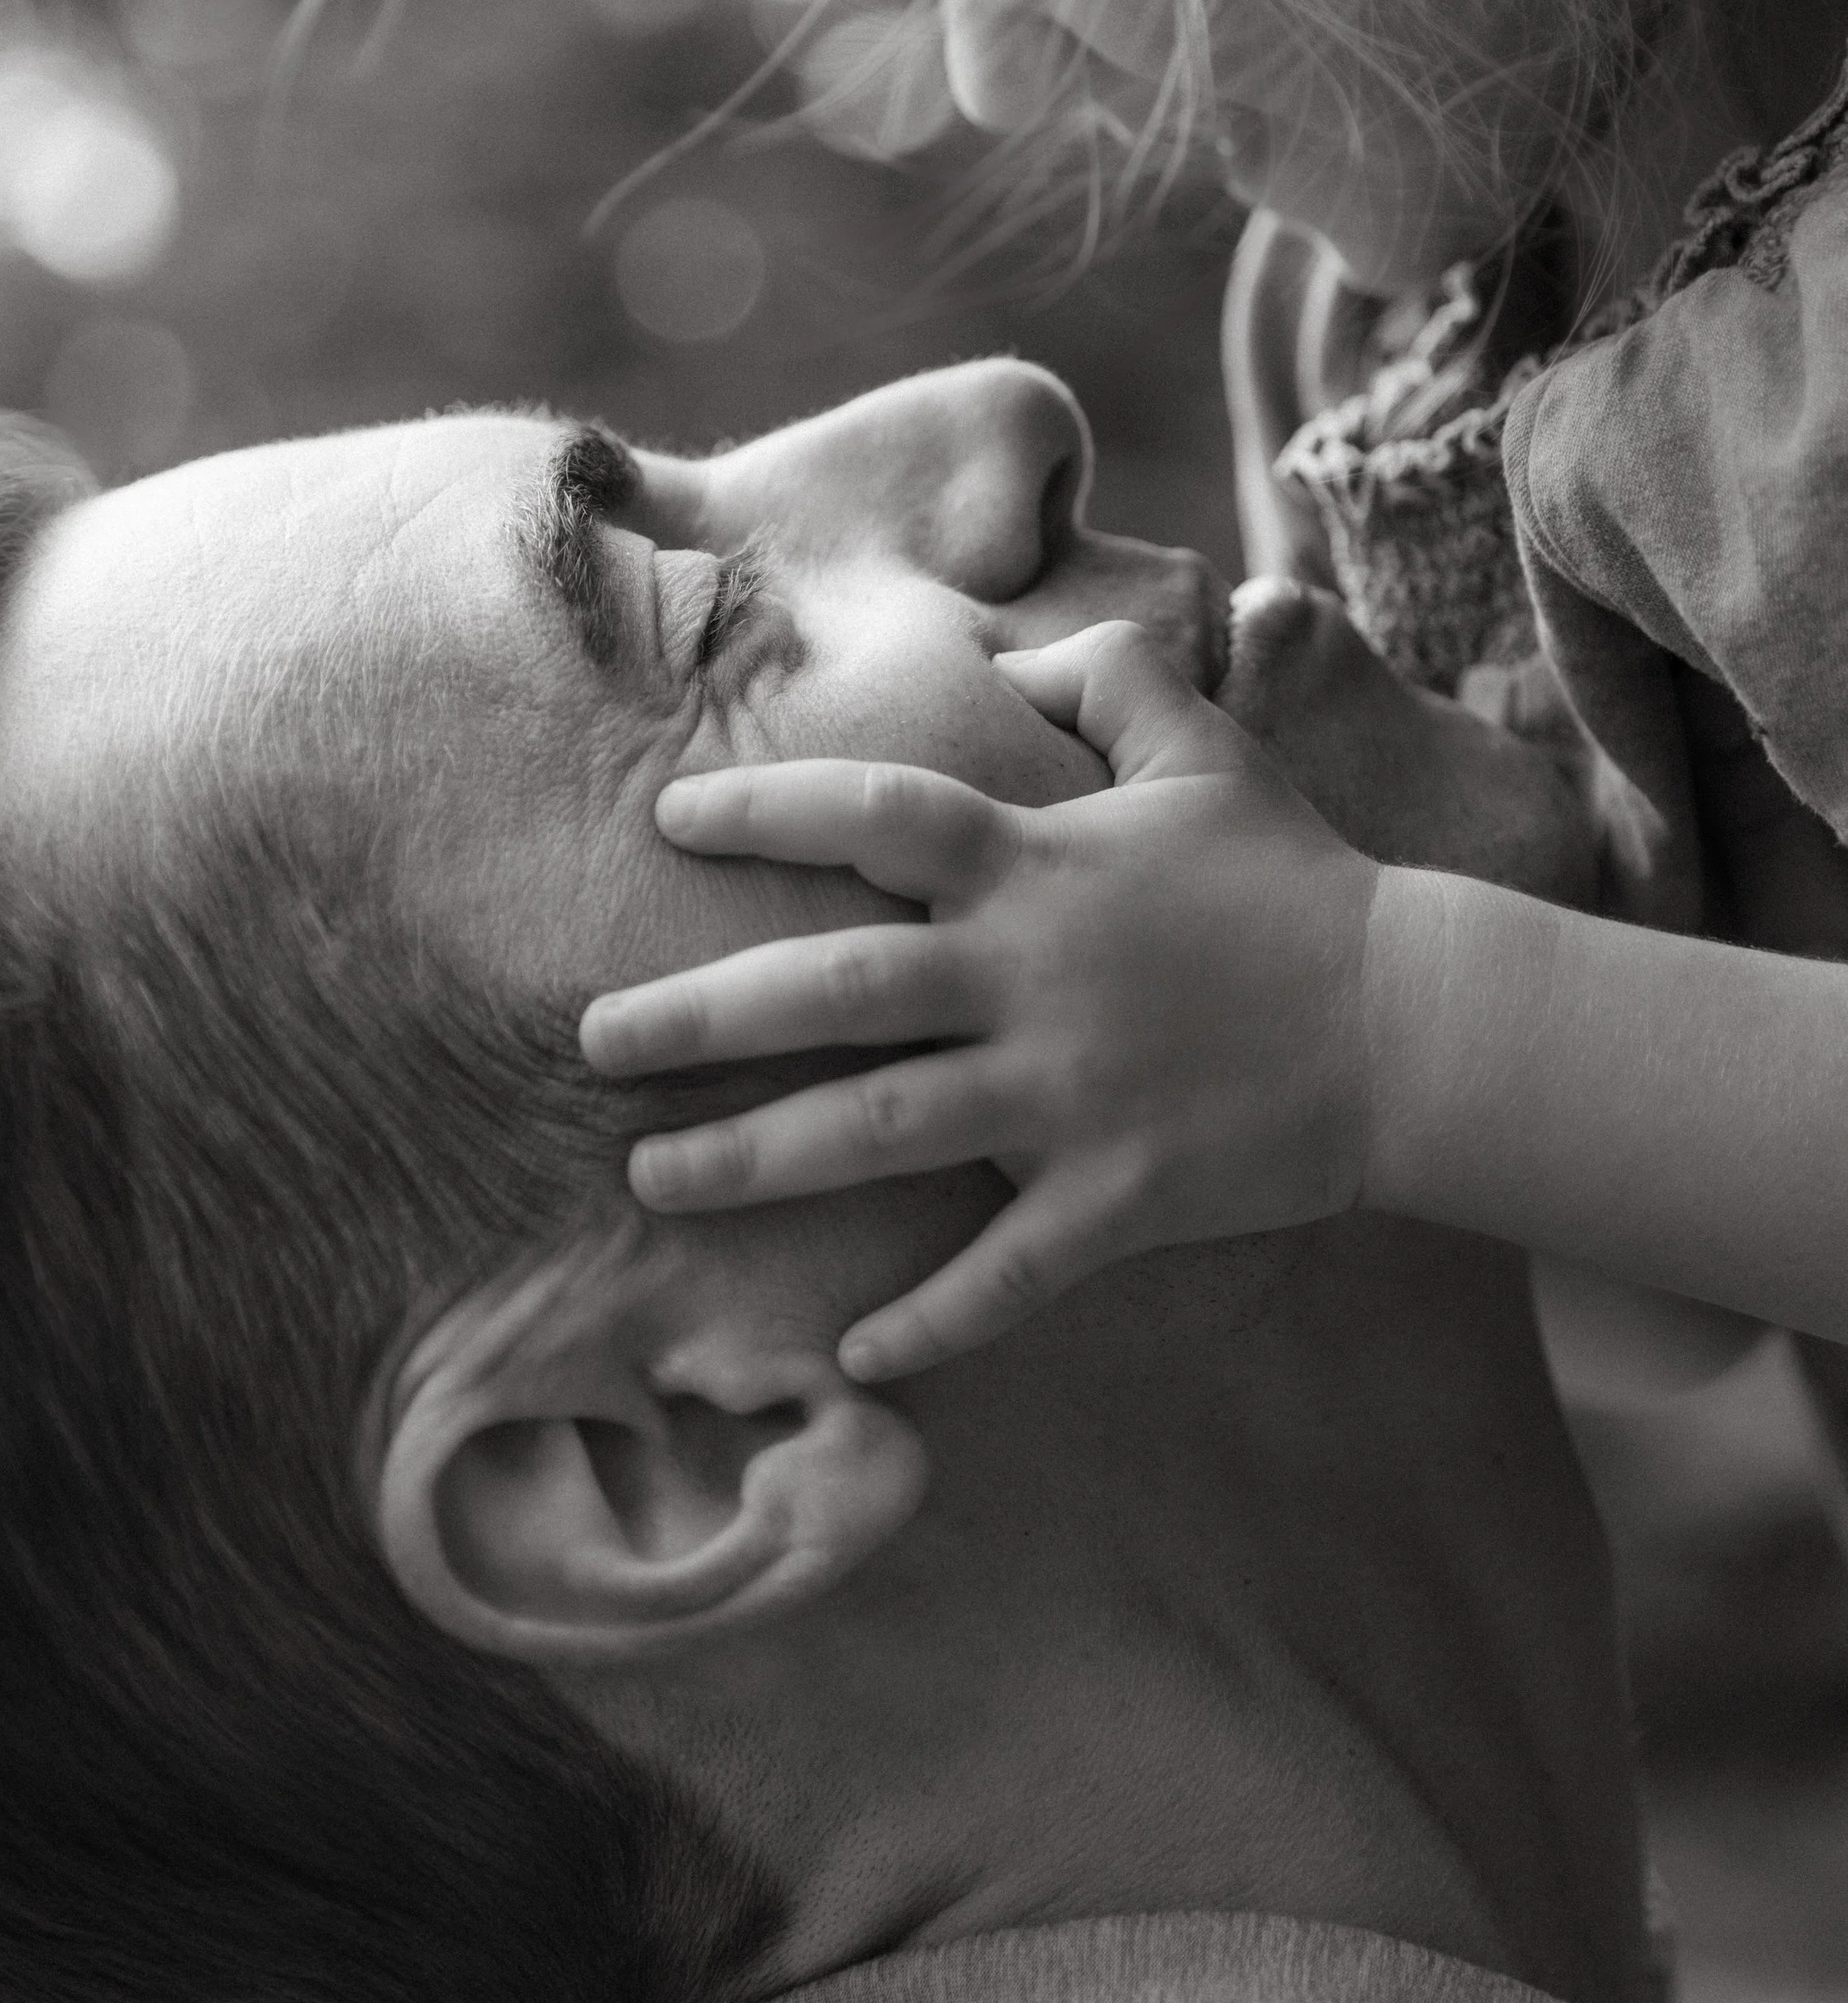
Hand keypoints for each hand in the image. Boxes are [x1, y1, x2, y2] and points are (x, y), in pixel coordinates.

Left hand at [579, 621, 1380, 1378]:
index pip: (876, 818)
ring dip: (756, 1160)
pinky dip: (929, 1320)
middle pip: (835, 990)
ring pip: (880, 1133)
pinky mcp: (1116, 1197)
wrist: (1412, 1021)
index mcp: (1040, 867)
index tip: (669, 821)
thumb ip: (1108, 676)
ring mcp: (1070, 1096)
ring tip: (653, 1180)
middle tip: (590, 1044)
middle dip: (700, 1016)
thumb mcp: (1207, 750)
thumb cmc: (1294, 880)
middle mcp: (1032, 978)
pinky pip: (1005, 1272)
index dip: (767, 808)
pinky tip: (848, 1356)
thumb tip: (1014, 646)